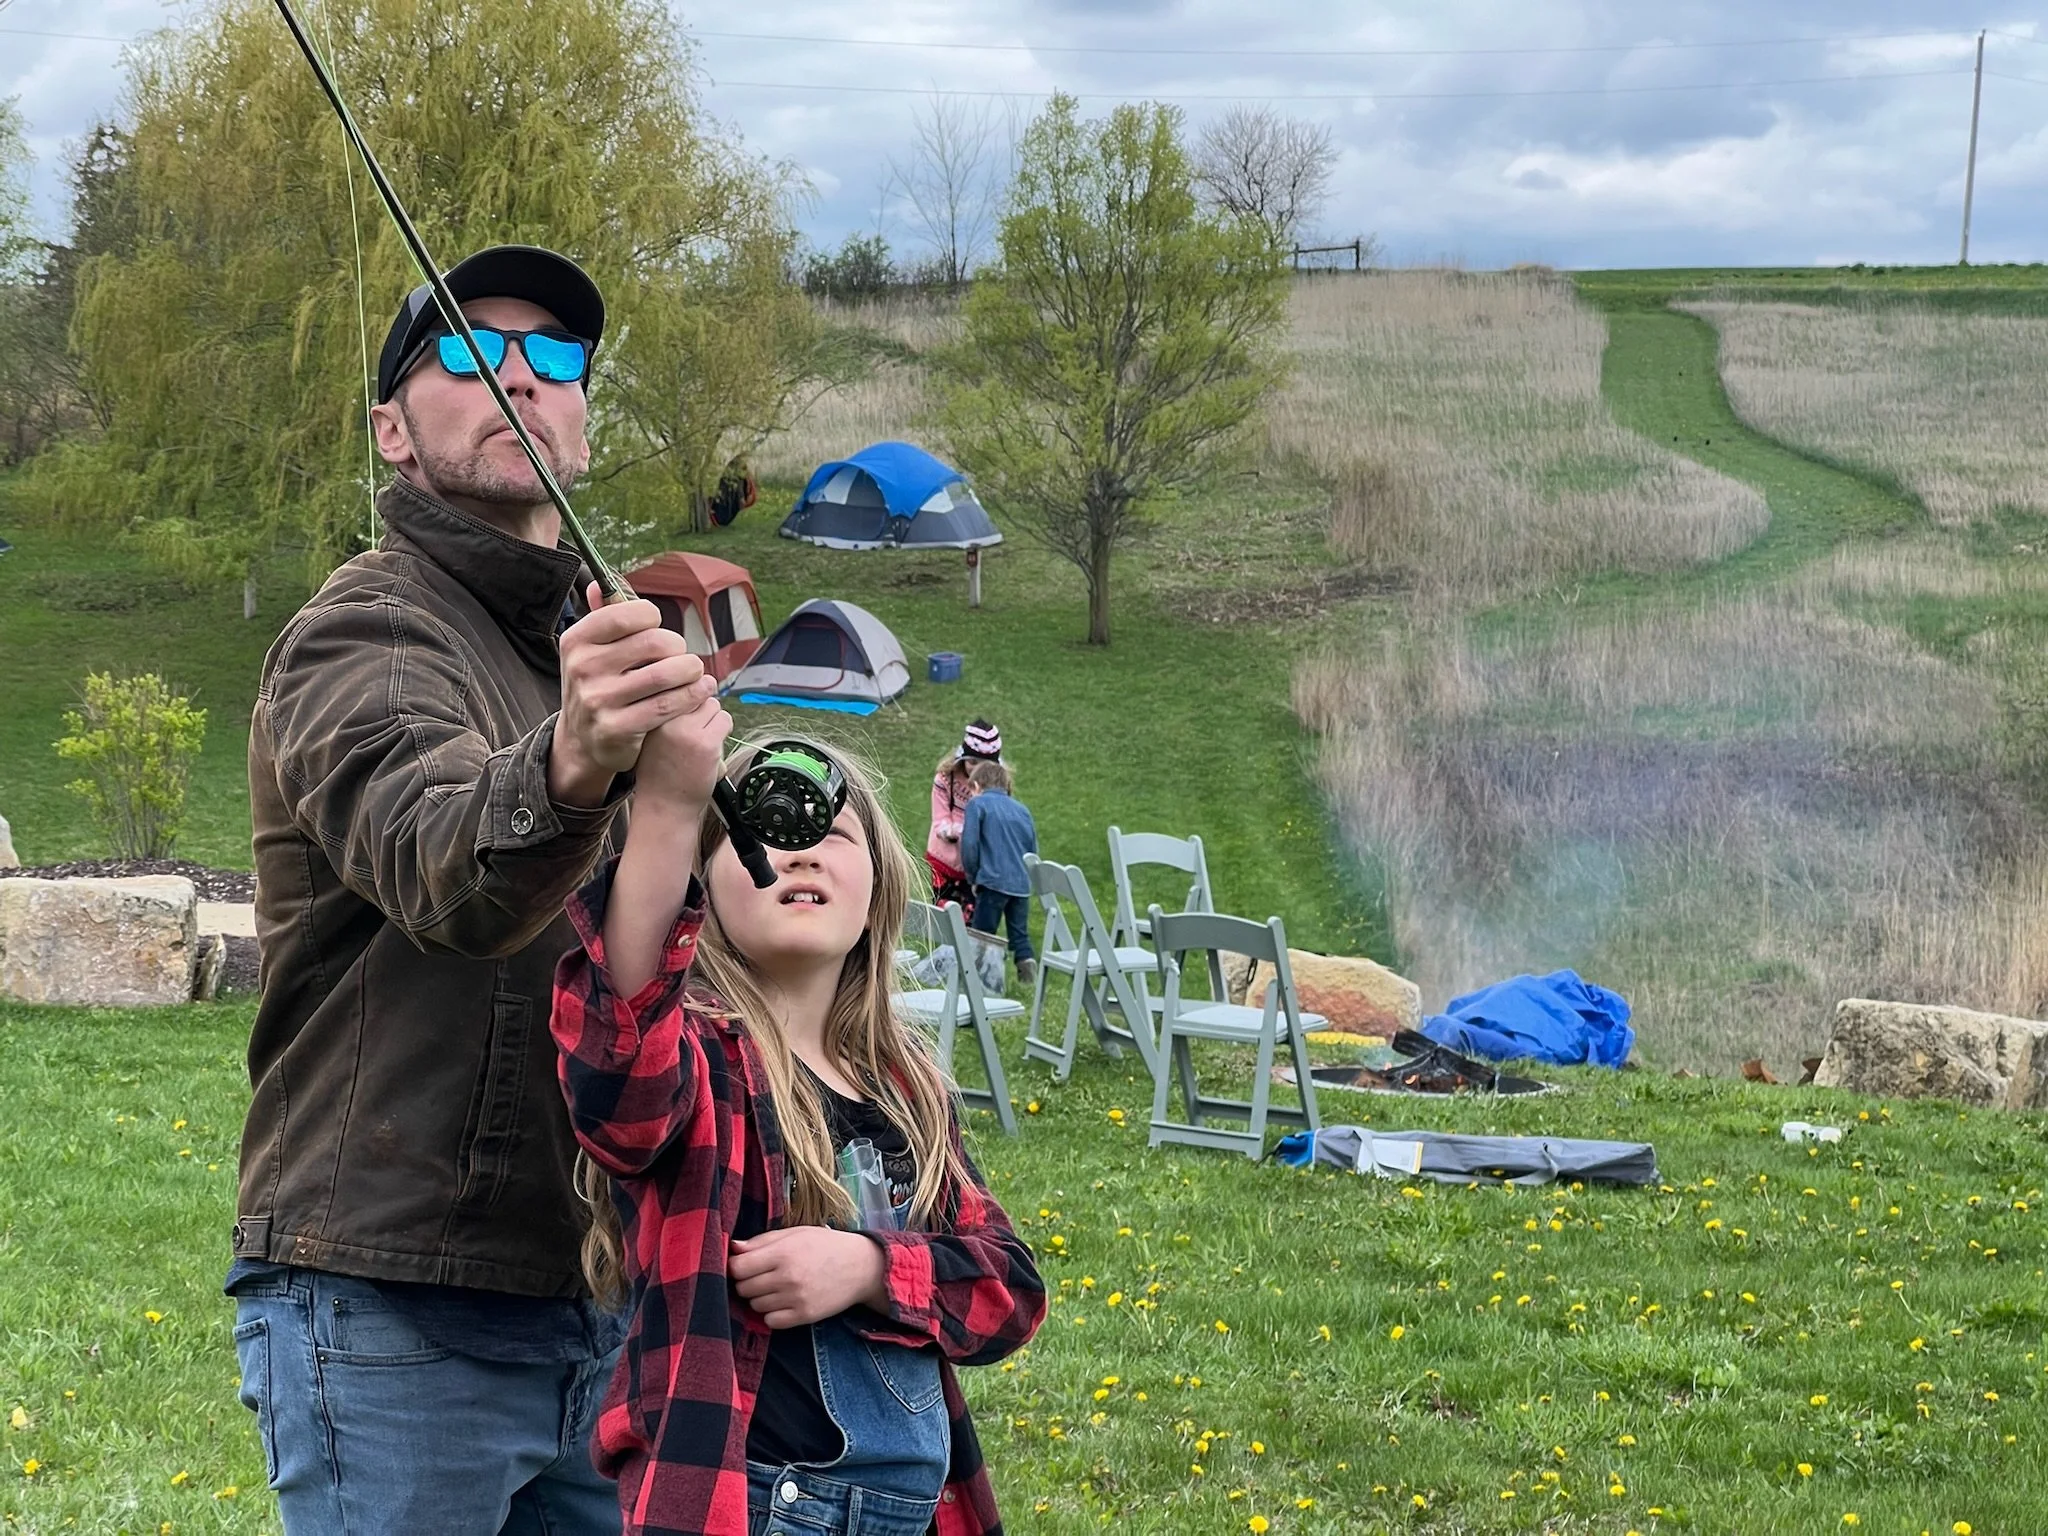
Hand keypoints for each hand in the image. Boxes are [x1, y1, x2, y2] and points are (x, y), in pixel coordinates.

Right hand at [551, 582, 714, 804]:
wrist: (582, 740)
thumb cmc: (597, 683)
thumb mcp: (590, 650)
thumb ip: (601, 616)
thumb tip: (598, 583)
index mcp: (577, 640)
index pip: (628, 613)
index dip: (653, 617)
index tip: (657, 627)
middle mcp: (582, 667)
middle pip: (653, 642)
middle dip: (678, 646)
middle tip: (682, 655)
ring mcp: (598, 699)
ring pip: (665, 674)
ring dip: (691, 670)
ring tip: (696, 671)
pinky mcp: (617, 728)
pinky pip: (667, 705)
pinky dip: (692, 695)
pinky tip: (701, 691)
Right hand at [633, 694, 731, 817]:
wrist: (664, 806)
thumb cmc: (659, 773)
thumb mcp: (650, 737)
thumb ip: (665, 713)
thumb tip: (692, 687)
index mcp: (648, 714)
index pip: (674, 684)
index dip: (685, 694)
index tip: (688, 707)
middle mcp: (665, 719)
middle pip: (696, 692)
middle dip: (701, 708)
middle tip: (696, 729)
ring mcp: (687, 731)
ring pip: (713, 705)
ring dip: (714, 719)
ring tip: (702, 740)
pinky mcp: (707, 744)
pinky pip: (725, 721)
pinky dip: (723, 731)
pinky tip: (711, 747)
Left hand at [729, 1226, 887, 1328]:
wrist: (861, 1266)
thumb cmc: (825, 1245)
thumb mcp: (795, 1233)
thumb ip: (762, 1240)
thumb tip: (733, 1248)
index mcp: (783, 1252)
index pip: (738, 1268)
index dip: (736, 1266)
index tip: (744, 1264)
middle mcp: (788, 1276)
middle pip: (744, 1288)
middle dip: (748, 1282)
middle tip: (763, 1275)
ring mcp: (796, 1298)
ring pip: (755, 1305)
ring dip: (761, 1297)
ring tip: (778, 1286)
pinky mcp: (804, 1316)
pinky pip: (770, 1321)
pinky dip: (772, 1314)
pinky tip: (784, 1302)